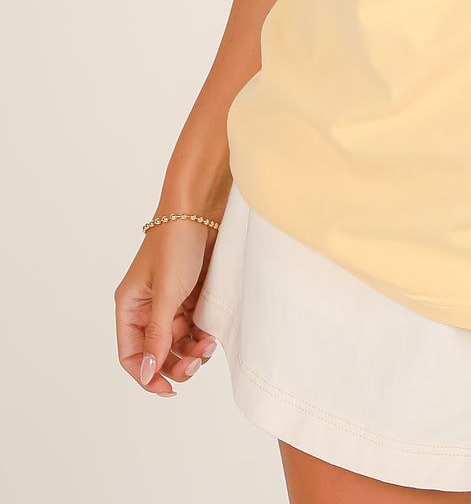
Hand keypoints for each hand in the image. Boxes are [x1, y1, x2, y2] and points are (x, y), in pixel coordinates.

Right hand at [115, 219, 219, 396]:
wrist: (203, 209)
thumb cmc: (176, 244)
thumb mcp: (167, 293)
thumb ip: (157, 335)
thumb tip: (146, 373)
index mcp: (130, 307)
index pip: (130, 355)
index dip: (146, 375)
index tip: (168, 389)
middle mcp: (148, 308)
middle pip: (156, 353)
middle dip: (175, 365)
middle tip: (196, 365)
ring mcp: (171, 303)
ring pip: (178, 344)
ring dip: (192, 352)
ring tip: (208, 347)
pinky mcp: (191, 297)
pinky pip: (194, 329)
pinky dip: (202, 337)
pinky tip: (212, 336)